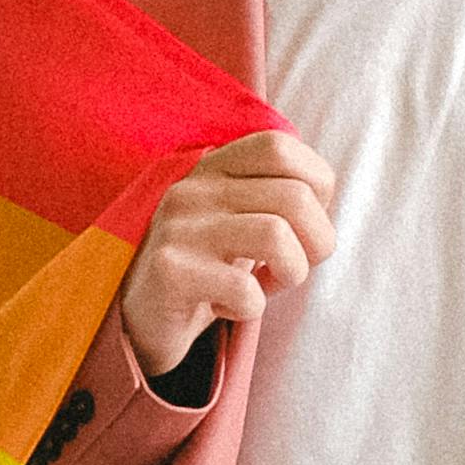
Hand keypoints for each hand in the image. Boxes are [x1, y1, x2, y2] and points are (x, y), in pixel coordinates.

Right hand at [118, 129, 340, 375]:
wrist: (139, 317)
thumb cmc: (208, 266)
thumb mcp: (240, 217)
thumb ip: (279, 195)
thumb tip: (326, 193)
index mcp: (215, 165)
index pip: (282, 147)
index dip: (316, 188)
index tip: (301, 225)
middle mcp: (194, 188)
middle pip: (296, 197)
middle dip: (317, 244)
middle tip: (291, 268)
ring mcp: (179, 227)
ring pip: (277, 236)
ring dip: (290, 274)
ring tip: (263, 286)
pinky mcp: (170, 271)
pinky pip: (245, 288)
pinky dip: (252, 307)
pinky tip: (227, 306)